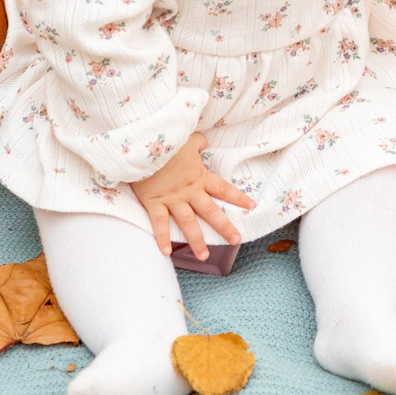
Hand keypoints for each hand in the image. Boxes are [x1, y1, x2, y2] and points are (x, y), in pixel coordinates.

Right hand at [131, 133, 254, 258]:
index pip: (223, 189)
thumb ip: (198, 143)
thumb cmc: (167, 139)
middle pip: (211, 211)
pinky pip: (159, 223)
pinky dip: (162, 237)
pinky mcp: (154, 201)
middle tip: (236, 240)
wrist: (144, 143)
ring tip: (204, 256)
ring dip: (197, 241)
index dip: (238, 198)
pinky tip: (166, 252)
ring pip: (188, 223)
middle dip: (225, 227)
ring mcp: (172, 198)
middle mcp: (189, 191)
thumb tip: (204, 142)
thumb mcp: (187, 138)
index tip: (251, 206)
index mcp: (199, 176)